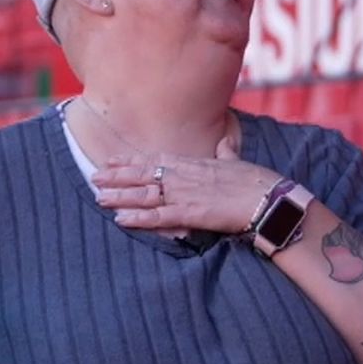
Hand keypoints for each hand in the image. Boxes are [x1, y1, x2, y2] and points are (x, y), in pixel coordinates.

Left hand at [92, 137, 281, 234]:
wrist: (267, 197)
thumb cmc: (255, 180)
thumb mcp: (237, 160)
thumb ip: (226, 153)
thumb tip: (225, 144)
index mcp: (193, 164)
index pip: (154, 160)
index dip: (131, 161)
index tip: (112, 160)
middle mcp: (183, 176)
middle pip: (142, 174)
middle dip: (117, 176)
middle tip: (94, 177)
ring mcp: (184, 195)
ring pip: (144, 195)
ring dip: (120, 196)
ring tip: (98, 197)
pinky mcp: (190, 214)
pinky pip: (158, 218)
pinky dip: (138, 218)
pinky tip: (121, 219)